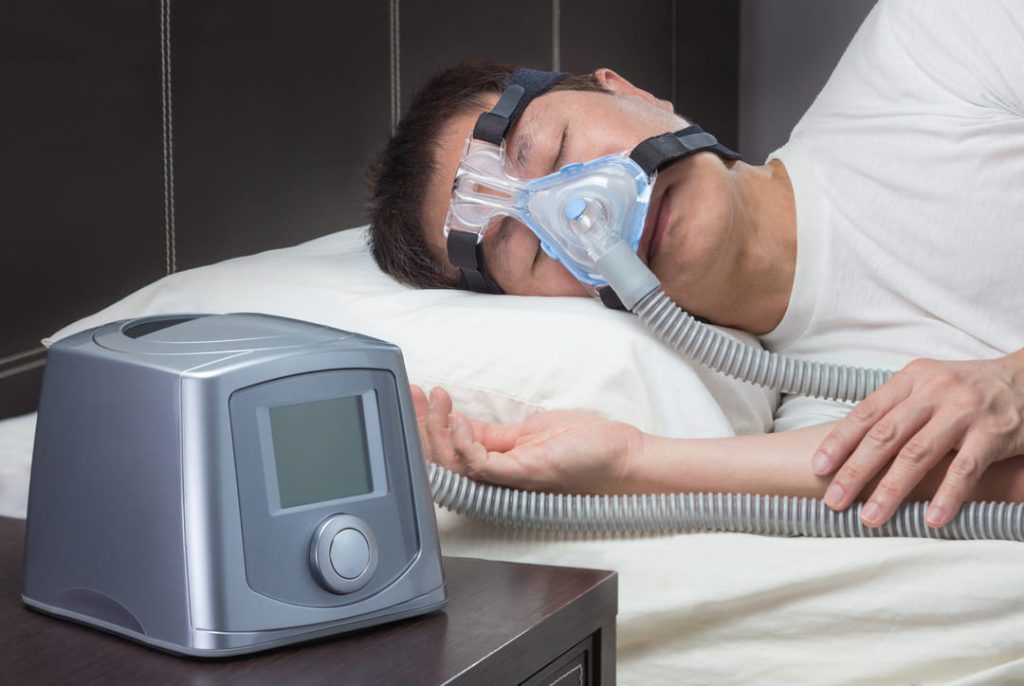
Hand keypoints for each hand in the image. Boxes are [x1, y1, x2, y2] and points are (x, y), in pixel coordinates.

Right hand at [410, 385, 645, 492]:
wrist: (622, 457)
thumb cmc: (584, 446)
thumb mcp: (528, 433)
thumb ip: (493, 435)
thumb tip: (460, 423)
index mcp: (497, 466)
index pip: (448, 449)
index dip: (426, 424)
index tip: (415, 395)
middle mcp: (498, 478)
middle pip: (442, 462)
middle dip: (421, 427)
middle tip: (414, 394)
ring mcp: (510, 480)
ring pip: (454, 466)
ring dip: (438, 431)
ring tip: (437, 402)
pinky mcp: (525, 476)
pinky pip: (481, 467)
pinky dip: (464, 444)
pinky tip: (459, 420)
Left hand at [812, 352, 1023, 527]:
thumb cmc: (967, 389)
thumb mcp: (928, 386)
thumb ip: (895, 409)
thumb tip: (849, 445)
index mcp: (910, 381)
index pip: (866, 413)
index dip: (840, 442)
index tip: (819, 468)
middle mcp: (933, 392)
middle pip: (885, 436)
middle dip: (855, 471)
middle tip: (834, 501)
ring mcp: (963, 412)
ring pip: (918, 455)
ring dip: (892, 490)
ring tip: (871, 518)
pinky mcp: (993, 433)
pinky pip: (965, 468)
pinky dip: (947, 495)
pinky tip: (931, 518)